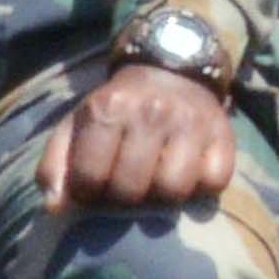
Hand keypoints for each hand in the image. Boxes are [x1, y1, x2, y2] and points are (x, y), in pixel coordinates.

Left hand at [50, 53, 239, 211]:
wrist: (172, 71)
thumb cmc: (118, 109)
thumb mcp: (78, 125)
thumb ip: (55, 165)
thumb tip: (54, 208)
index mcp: (109, 108)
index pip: (90, 178)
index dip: (87, 194)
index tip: (93, 188)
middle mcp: (151, 112)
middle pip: (131, 190)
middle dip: (123, 198)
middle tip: (126, 187)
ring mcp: (191, 123)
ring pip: (173, 191)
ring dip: (162, 197)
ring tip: (155, 183)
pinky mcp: (223, 136)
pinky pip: (213, 184)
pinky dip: (200, 188)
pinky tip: (187, 174)